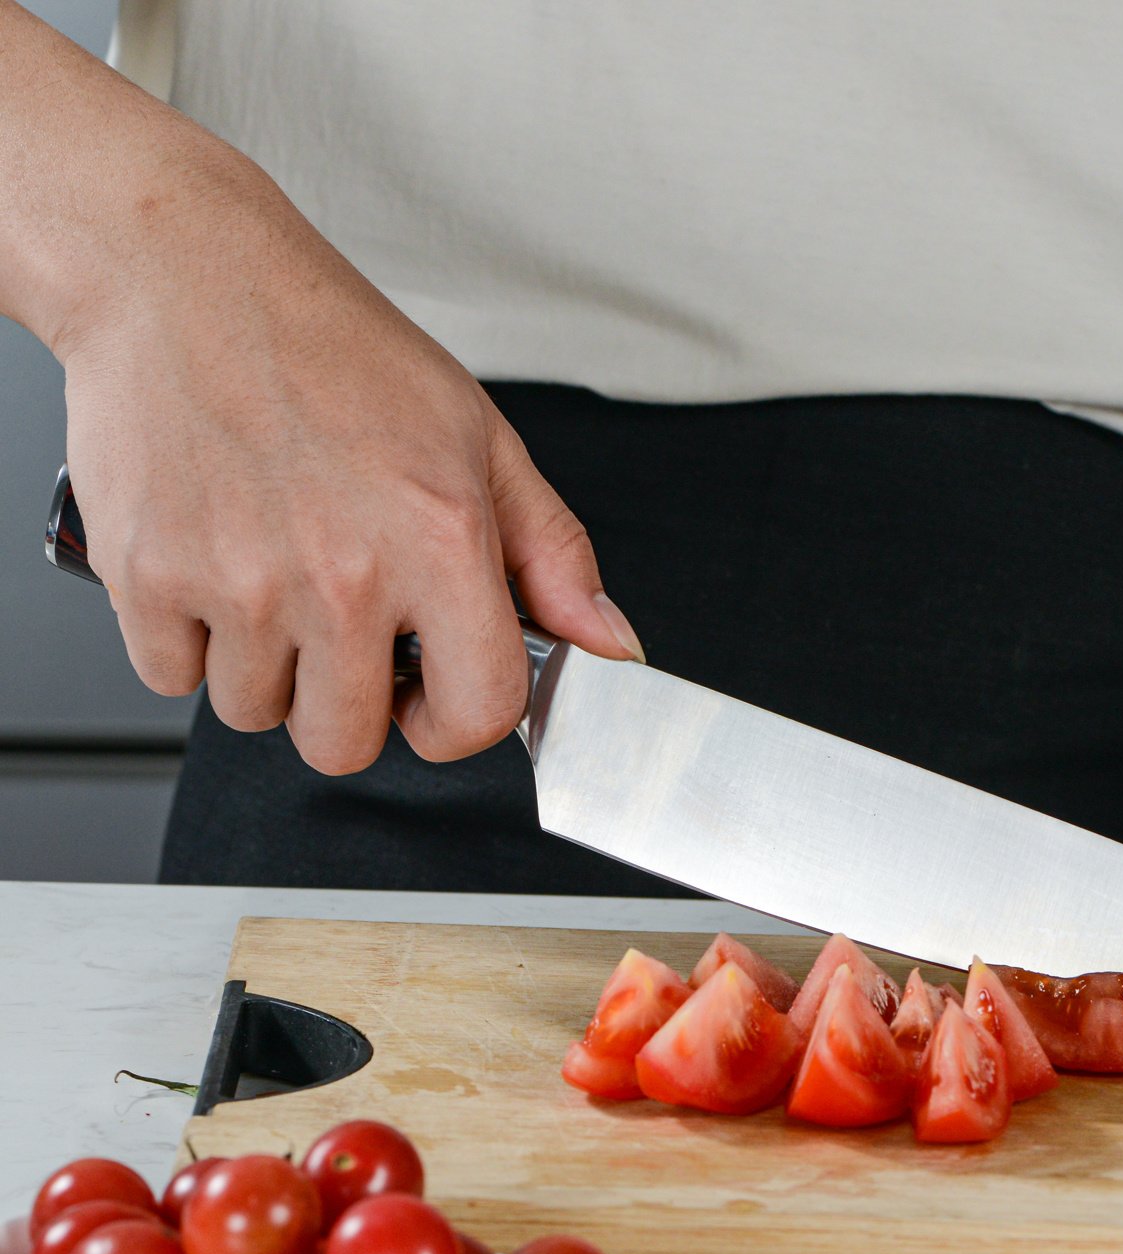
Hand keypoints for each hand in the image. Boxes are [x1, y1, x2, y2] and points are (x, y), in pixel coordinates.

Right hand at [57, 152, 641, 775]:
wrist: (183, 274)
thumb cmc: (334, 350)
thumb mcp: (479, 438)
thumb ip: (555, 554)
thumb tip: (608, 644)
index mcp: (440, 543)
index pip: (476, 716)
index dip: (458, 723)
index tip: (433, 696)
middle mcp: (342, 576)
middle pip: (344, 744)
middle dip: (349, 706)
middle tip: (342, 635)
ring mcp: (239, 583)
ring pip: (254, 715)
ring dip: (265, 670)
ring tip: (272, 579)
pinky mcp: (147, 576)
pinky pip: (171, 678)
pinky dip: (186, 640)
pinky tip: (211, 565)